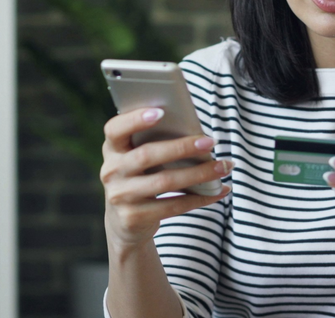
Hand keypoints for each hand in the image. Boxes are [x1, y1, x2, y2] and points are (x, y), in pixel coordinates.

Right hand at [100, 108, 231, 250]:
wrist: (123, 222)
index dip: (135, 120)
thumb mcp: (136, 159)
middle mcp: (111, 172)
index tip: (161, 112)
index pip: (115, 129)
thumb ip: (152, 144)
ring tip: (223, 167)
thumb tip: (195, 134)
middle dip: (182, 147)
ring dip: (199, 173)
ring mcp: (120, 196)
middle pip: (147, 155)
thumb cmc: (139, 178)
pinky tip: (218, 190)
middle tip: (210, 142)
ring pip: (165, 182)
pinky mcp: (133, 217)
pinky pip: (173, 206)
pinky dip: (200, 198)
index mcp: (112, 149)